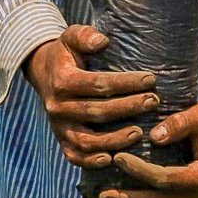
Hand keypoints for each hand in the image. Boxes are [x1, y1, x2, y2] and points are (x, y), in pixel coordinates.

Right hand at [25, 24, 157, 168]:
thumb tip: (103, 41)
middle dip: (128, 108)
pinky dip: (92, 161)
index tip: (150, 80)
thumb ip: (85, 36)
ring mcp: (59, 126)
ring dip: (115, 139)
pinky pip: (74, 156)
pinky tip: (112, 158)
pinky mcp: (61, 140)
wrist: (43, 72)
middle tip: (154, 102)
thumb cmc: (66, 53)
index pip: (98, 84)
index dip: (125, 83)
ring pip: (87, 140)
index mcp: (62, 81)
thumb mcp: (70, 36)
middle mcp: (58, 106)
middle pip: (97, 111)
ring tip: (140, 133)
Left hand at [98, 99, 197, 197]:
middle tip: (104, 195)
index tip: (118, 158)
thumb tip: (154, 136)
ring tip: (107, 197)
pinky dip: (146, 194)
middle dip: (132, 197)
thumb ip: (179, 124)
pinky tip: (124, 191)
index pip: (167, 178)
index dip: (141, 170)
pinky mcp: (193, 195)